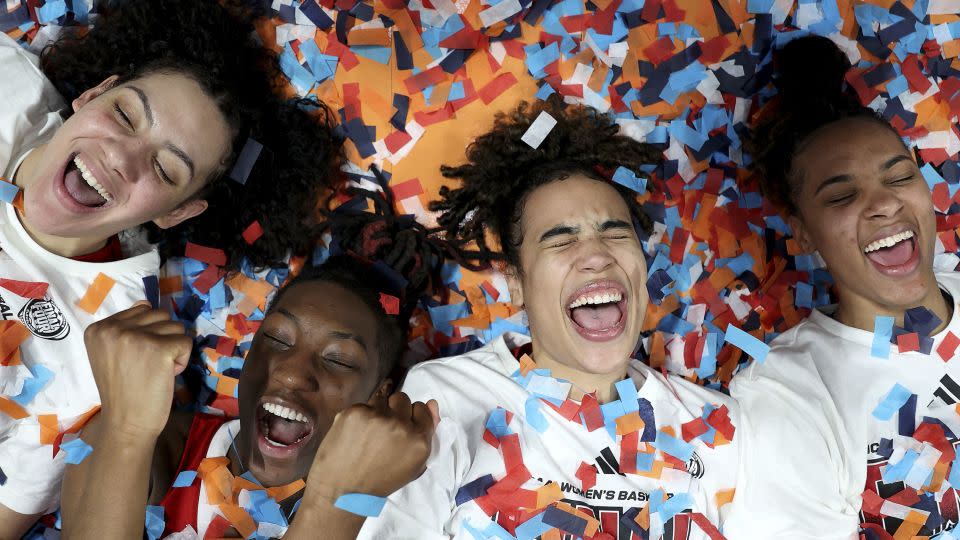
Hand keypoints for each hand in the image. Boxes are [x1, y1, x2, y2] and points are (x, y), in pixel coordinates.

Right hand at [84, 301, 191, 438]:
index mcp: (98, 328)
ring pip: (176, 327)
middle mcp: (113, 328)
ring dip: (173, 349)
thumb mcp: (113, 352)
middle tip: (148, 366)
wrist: (125, 423)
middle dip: (163, 339)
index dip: (148, 334)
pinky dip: (183, 360)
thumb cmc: (123, 390)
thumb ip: (126, 327)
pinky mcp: (159, 349)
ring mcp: (135, 337)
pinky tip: (166, 375)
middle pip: (161, 315)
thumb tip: (147, 302)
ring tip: (156, 370)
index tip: (136, 359)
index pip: (141, 310)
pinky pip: (186, 343)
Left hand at [304, 392, 438, 500]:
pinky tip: (355, 433)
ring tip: (369, 432)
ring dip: (378, 411)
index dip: (411, 417)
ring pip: (382, 398)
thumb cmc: (381, 481)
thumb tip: (432, 403)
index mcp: (419, 440)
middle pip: (403, 399)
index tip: (401, 429)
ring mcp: (377, 416)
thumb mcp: (413, 465)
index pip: (422, 409)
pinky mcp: (355, 412)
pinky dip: (360, 417)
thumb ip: (427, 433)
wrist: (343, 490)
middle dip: (396, 410)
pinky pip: (363, 405)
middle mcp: (401, 425)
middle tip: (384, 430)